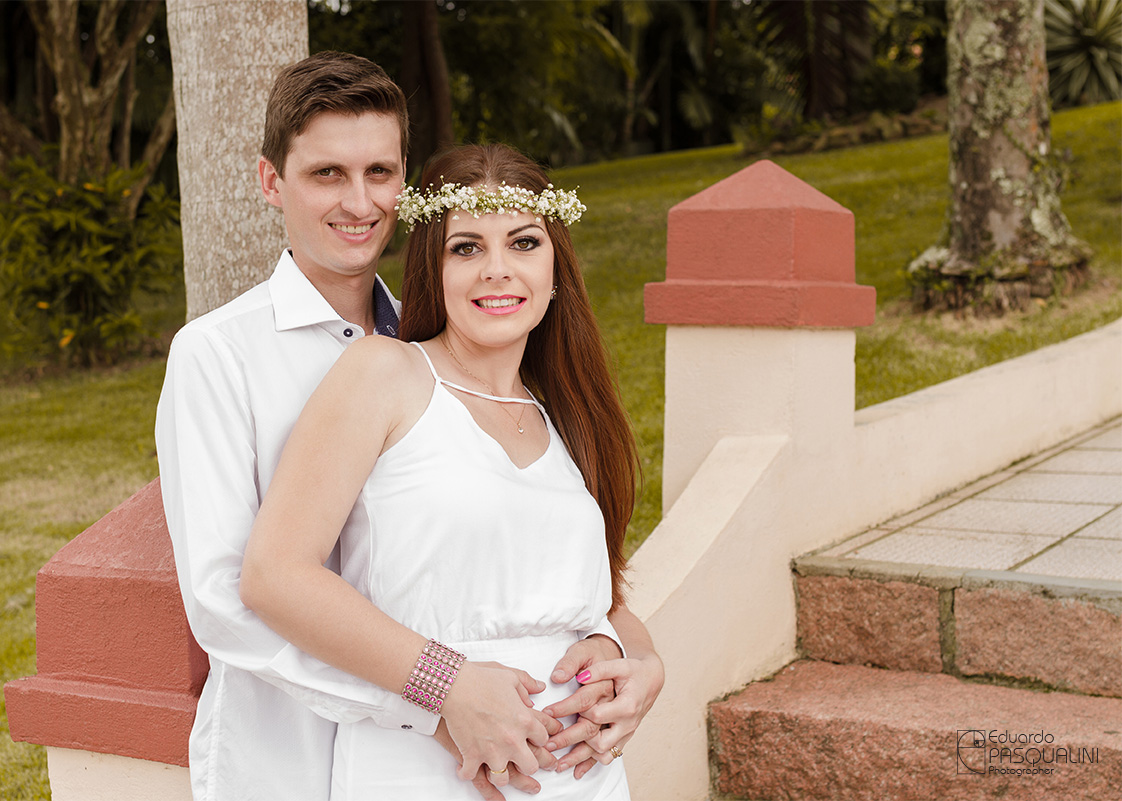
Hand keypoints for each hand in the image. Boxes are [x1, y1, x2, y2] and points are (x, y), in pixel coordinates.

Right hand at [441, 661, 562, 786]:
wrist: (455, 685)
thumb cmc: (481, 679)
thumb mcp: (510, 676)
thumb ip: (527, 684)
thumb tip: (538, 688)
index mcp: (525, 721)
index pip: (543, 739)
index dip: (539, 739)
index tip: (533, 739)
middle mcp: (512, 740)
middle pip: (530, 766)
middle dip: (527, 765)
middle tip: (521, 760)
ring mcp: (492, 751)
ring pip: (503, 779)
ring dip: (499, 775)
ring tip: (494, 768)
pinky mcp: (471, 756)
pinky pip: (471, 775)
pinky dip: (466, 773)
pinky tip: (464, 768)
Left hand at [544, 653, 663, 772]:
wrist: (652, 680)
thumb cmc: (633, 670)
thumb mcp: (618, 665)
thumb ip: (599, 670)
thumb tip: (579, 677)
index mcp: (626, 705)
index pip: (596, 714)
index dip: (573, 712)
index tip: (551, 711)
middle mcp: (627, 723)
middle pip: (598, 741)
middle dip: (571, 742)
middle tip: (549, 743)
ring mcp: (626, 733)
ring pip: (603, 753)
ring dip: (581, 758)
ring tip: (558, 763)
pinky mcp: (623, 738)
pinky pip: (608, 756)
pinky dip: (592, 763)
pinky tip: (576, 770)